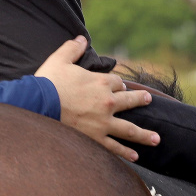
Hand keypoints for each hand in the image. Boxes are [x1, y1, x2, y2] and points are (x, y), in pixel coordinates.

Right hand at [35, 36, 159, 160]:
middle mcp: (107, 102)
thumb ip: (72, 48)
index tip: (118, 86)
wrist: (38, 104)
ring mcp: (103, 122)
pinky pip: (114, 147)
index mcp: (101, 82)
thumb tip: (81, 38)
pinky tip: (136, 156)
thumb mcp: (60, 59)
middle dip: (141, 100)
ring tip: (156, 138)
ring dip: (144, 134)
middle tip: (149, 100)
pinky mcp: (95, 138)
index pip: (117, 82)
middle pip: (130, 101)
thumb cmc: (48, 82)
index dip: (118, 84)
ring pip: (129, 129)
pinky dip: (125, 152)